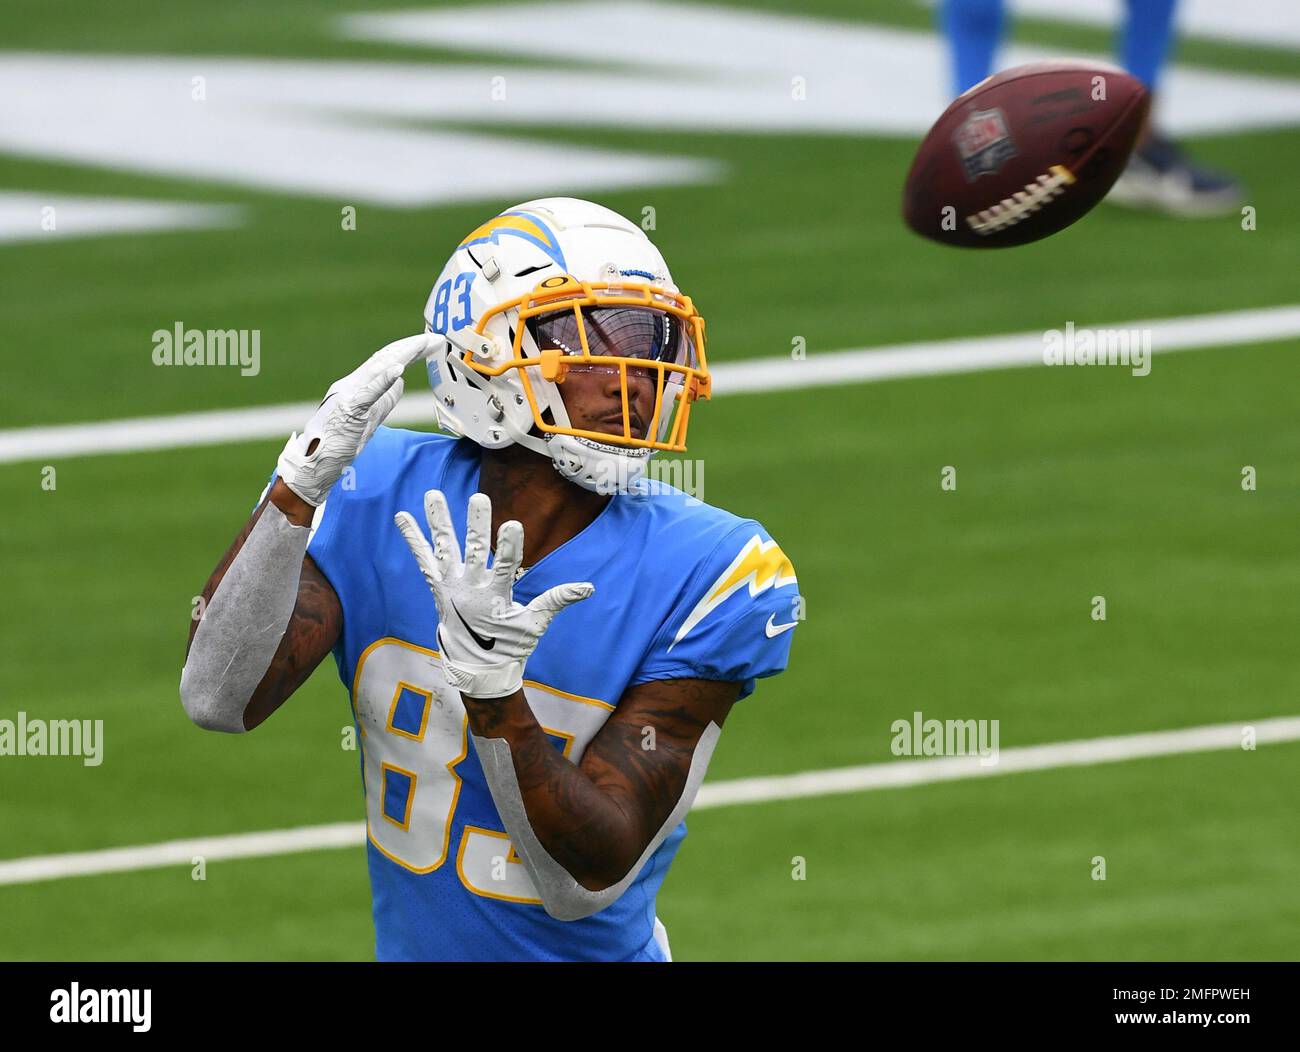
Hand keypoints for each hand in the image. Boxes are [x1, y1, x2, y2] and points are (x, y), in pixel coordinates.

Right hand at [276, 332, 437, 506]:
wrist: (313, 462)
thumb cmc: (338, 441)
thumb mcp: (367, 416)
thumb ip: (383, 398)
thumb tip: (400, 380)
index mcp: (357, 385)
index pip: (385, 361)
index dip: (408, 350)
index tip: (429, 343)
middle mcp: (352, 384)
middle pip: (385, 359)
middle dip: (412, 348)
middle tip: (436, 338)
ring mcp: (349, 394)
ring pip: (378, 368)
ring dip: (403, 355)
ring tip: (422, 344)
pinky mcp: (349, 409)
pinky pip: (369, 392)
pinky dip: (384, 379)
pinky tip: (399, 368)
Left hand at [395, 490, 594, 698]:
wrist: (474, 668)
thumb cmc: (509, 645)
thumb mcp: (534, 625)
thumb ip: (557, 601)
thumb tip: (588, 587)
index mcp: (495, 597)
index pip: (505, 567)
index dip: (508, 546)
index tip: (513, 523)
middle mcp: (469, 589)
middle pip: (473, 551)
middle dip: (476, 524)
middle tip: (478, 498)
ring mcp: (450, 586)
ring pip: (444, 548)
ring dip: (439, 521)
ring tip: (432, 493)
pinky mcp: (438, 587)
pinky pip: (424, 559)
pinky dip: (413, 538)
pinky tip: (402, 516)